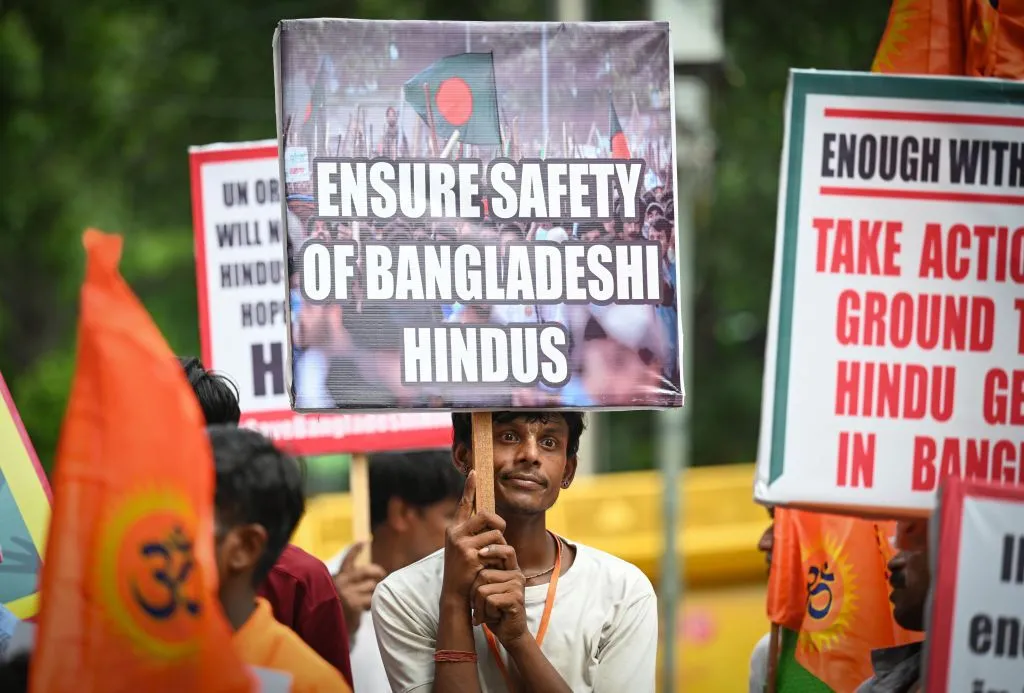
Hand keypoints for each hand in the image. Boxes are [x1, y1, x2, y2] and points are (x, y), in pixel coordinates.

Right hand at [332, 542, 386, 640]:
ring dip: (373, 592)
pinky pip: (371, 599)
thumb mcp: (337, 592)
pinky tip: (366, 609)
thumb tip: (371, 577)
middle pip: (365, 571)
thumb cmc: (334, 609)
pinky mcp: (354, 604)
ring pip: (371, 586)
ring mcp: (348, 592)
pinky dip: (371, 603)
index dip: (356, 550)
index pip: (347, 560)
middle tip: (382, 574)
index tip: (364, 542)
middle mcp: (341, 582)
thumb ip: (349, 583)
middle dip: (376, 571)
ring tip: (367, 600)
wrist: (326, 628)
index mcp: (337, 577)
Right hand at [441, 471, 507, 599]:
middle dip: (499, 524)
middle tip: (500, 533)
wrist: (456, 594)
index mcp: (454, 529)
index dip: (470, 487)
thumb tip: (490, 520)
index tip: (475, 472)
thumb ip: (473, 534)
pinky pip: (496, 548)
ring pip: (495, 534)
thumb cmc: (464, 571)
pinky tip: (491, 566)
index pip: (464, 504)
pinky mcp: (471, 556)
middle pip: (486, 515)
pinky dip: (499, 557)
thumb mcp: (464, 549)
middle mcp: (455, 533)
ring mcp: (462, 544)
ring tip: (493, 558)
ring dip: (500, 545)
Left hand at [470, 544, 527, 646]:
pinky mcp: (515, 599)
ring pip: (483, 589)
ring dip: (479, 606)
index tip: (480, 553)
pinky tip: (493, 617)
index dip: (493, 549)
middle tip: (480, 605)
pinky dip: (485, 612)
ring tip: (487, 612)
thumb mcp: (489, 589)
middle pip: (483, 574)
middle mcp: (517, 576)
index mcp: (512, 570)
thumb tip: (470, 555)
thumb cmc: (496, 610)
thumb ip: (485, 573)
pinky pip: (489, 600)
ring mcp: (517, 587)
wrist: (510, 633)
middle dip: (474, 593)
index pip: (506, 550)